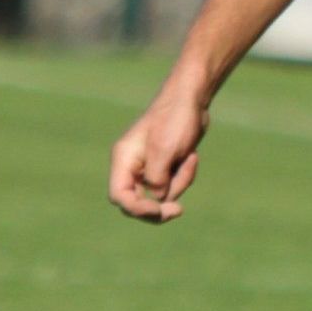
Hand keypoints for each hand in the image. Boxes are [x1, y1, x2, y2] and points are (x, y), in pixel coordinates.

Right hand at [109, 91, 206, 222]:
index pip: (119, 196)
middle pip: (136, 202)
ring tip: (190, 159)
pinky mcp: (165, 167)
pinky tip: (192, 156)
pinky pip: (174, 185)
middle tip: (178, 210)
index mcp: (124, 160)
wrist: (192, 100)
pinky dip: (185, 176)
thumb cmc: (175, 120)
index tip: (157, 209)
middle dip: (158, 207)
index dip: (136, 208)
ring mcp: (149, 168)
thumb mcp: (165, 149)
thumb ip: (157, 178)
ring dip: (179, 183)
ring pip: (160, 195)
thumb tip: (158, 199)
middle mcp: (132, 167)